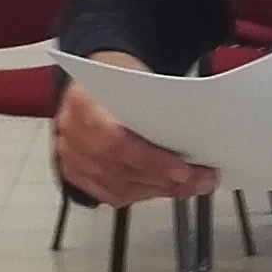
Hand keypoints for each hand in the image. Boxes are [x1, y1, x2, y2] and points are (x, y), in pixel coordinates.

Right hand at [53, 60, 216, 205]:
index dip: (151, 161)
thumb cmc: (121, 76)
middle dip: (165, 179)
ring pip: (117, 187)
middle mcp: (71, 132)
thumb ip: (159, 106)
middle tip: (201, 179)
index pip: (115, 142)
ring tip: (191, 185)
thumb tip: (193, 136)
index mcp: (83, 101)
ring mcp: (70, 155)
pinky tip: (165, 188)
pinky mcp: (76, 173)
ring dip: (160, 189)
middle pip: (119, 169)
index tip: (183, 170)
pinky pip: (111, 195)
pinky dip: (142, 193)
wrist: (99, 77)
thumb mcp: (139, 77)